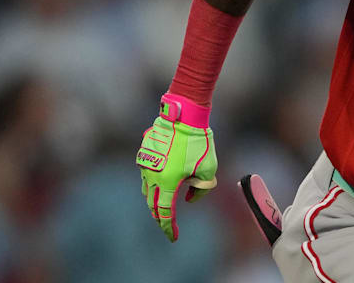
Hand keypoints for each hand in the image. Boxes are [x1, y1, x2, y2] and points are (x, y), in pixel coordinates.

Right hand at [136, 95, 217, 241]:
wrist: (183, 115)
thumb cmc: (199, 143)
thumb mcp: (209, 169)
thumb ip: (202, 189)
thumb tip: (189, 199)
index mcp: (167, 182)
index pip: (165, 213)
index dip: (169, 227)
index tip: (173, 237)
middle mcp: (151, 175)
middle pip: (153, 204)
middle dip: (160, 216)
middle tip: (168, 224)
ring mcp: (145, 164)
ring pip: (147, 189)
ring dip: (155, 199)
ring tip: (164, 204)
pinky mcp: (143, 153)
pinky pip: (147, 173)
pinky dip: (154, 182)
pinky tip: (163, 180)